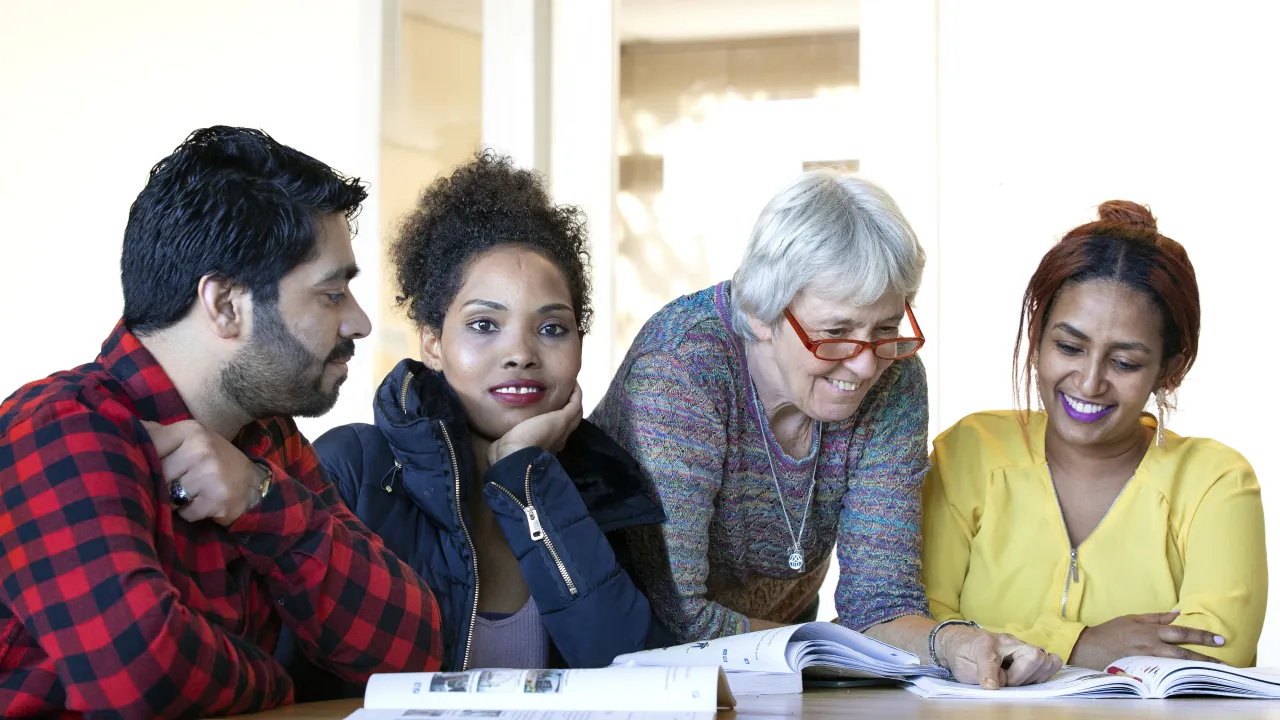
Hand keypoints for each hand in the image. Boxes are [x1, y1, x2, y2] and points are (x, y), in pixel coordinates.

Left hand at [142, 420, 267, 525]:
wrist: (252, 483)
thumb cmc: (213, 460)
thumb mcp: (191, 439)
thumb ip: (159, 434)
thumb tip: (122, 426)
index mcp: (191, 431)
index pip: (150, 445)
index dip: (147, 460)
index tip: (154, 466)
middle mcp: (201, 449)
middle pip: (158, 474)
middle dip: (163, 484)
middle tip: (179, 482)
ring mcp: (210, 474)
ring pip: (169, 496)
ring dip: (177, 500)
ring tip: (192, 493)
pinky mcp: (217, 499)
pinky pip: (186, 513)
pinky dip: (191, 513)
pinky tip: (203, 504)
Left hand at [486, 384, 582, 466]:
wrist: (515, 457)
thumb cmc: (506, 456)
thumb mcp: (504, 447)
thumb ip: (502, 443)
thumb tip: (490, 444)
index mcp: (545, 447)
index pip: (556, 433)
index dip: (554, 421)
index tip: (549, 410)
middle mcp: (557, 439)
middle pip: (570, 422)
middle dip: (568, 407)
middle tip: (566, 393)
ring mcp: (562, 429)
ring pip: (575, 412)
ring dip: (574, 398)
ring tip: (571, 385)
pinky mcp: (562, 419)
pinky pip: (575, 403)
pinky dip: (576, 393)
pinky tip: (573, 382)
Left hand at [936, 625, 1062, 688]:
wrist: (963, 640)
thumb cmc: (963, 654)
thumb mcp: (961, 667)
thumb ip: (979, 675)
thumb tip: (998, 684)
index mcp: (984, 644)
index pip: (990, 659)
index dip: (991, 675)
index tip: (991, 687)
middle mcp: (1007, 641)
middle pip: (1033, 656)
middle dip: (1021, 678)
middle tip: (1006, 682)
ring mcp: (1020, 645)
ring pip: (1045, 660)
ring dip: (1033, 677)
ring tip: (1016, 680)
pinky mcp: (1029, 651)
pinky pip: (1051, 662)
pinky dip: (1043, 673)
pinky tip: (1028, 678)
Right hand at [1069, 612, 1225, 669]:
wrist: (1090, 647)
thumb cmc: (1111, 631)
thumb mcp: (1132, 618)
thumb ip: (1156, 617)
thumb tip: (1177, 614)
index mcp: (1150, 630)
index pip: (1180, 631)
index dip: (1201, 635)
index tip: (1219, 639)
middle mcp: (1151, 644)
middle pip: (1183, 650)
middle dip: (1205, 655)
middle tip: (1224, 661)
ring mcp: (1147, 659)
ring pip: (1176, 663)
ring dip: (1196, 666)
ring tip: (1212, 671)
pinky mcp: (1142, 669)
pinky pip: (1165, 671)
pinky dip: (1179, 673)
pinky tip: (1190, 676)